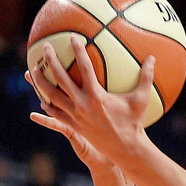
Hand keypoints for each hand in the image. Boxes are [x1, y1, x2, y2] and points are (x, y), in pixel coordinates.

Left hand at [27, 35, 155, 165]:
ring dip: (39, 82)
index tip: (73, 37)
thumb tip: (153, 57)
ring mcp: (74, 115)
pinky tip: (41, 97)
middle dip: (50, 61)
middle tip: (46, 47)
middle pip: (60, 79)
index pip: (84, 68)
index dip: (78, 51)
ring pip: (50, 96)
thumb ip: (146, 77)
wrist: (125, 148)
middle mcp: (82, 104)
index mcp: (96, 95)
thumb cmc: (134, 122)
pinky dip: (46, 104)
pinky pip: (54, 113)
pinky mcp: (73, 125)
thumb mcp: (141, 99)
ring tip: (32, 69)